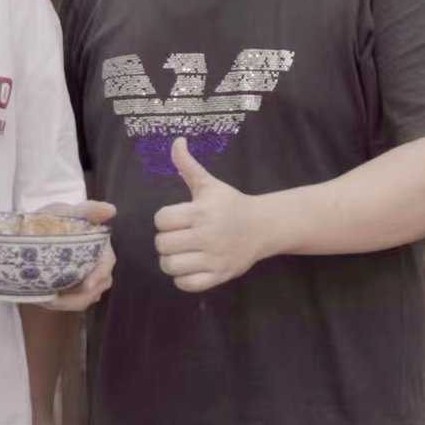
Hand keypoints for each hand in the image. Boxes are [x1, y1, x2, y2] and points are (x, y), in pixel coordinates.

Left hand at [37, 200, 116, 311]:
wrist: (27, 233)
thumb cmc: (53, 219)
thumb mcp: (66, 211)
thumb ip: (88, 209)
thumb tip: (111, 209)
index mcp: (98, 245)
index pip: (107, 263)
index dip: (99, 275)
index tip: (87, 285)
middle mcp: (96, 263)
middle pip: (98, 286)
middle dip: (80, 296)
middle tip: (56, 300)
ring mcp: (85, 277)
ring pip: (86, 297)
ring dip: (69, 302)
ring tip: (48, 300)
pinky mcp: (73, 288)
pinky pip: (73, 302)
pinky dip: (62, 303)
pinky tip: (47, 299)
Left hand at [153, 138, 265, 291]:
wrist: (263, 226)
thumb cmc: (230, 204)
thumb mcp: (209, 183)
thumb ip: (188, 165)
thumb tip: (177, 140)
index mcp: (201, 212)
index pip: (162, 220)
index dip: (163, 219)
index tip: (174, 219)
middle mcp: (207, 236)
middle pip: (163, 244)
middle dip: (165, 240)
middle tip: (177, 236)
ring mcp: (214, 258)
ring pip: (171, 266)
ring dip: (171, 261)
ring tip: (180, 253)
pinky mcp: (220, 276)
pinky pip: (187, 284)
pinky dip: (183, 278)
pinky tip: (189, 267)